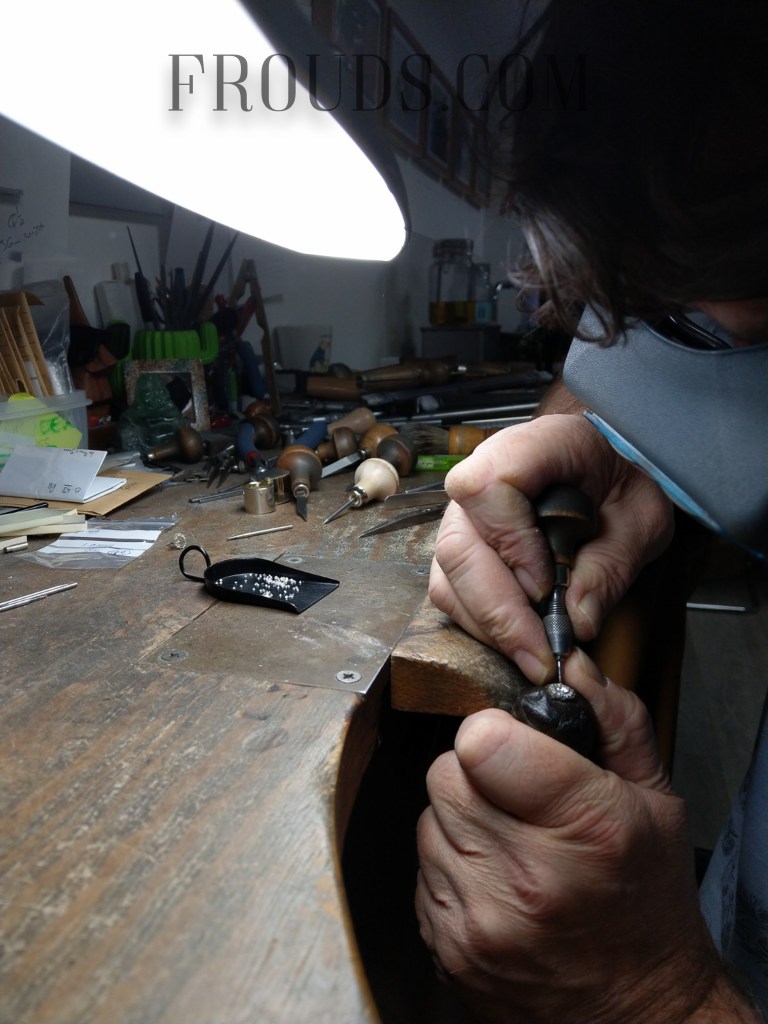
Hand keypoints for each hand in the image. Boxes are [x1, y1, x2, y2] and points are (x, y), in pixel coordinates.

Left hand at [415, 650, 756, 1023]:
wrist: (638, 1015)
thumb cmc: (648, 905)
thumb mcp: (655, 801)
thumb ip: (612, 719)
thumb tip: (569, 665)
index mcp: (585, 829)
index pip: (481, 741)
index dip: (494, 732)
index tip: (512, 744)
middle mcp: (525, 878)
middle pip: (446, 773)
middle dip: (476, 772)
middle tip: (516, 797)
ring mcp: (479, 920)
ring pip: (429, 818)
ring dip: (461, 819)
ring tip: (510, 842)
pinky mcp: (446, 947)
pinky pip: (422, 869)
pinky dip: (450, 864)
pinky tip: (494, 879)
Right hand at [429, 407, 673, 682]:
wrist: (608, 464)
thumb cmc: (624, 477)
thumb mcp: (644, 517)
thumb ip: (613, 563)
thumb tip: (578, 619)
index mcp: (537, 445)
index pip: (491, 485)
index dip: (511, 542)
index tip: (545, 587)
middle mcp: (485, 475)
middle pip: (459, 544)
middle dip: (498, 610)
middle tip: (541, 656)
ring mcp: (467, 513)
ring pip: (448, 576)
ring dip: (490, 626)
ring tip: (536, 659)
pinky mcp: (465, 546)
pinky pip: (453, 591)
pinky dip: (484, 625)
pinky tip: (521, 643)